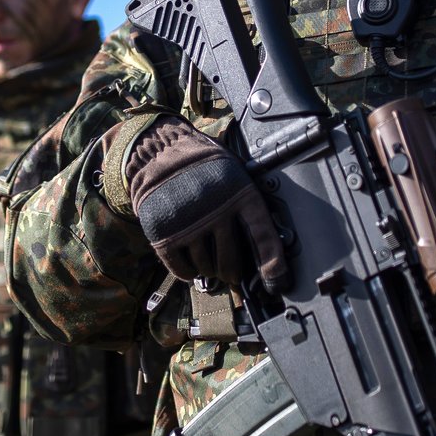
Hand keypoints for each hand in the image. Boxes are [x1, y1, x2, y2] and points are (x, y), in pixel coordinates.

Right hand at [119, 115, 288, 292]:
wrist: (158, 151)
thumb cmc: (202, 164)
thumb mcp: (233, 173)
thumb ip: (247, 203)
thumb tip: (266, 244)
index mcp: (240, 194)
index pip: (264, 237)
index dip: (273, 265)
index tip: (276, 284)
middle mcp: (217, 211)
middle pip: (232, 263)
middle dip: (233, 273)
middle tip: (232, 272)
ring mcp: (190, 225)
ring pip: (207, 268)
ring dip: (209, 270)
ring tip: (208, 259)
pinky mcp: (165, 236)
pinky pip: (183, 270)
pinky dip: (189, 272)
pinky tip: (191, 264)